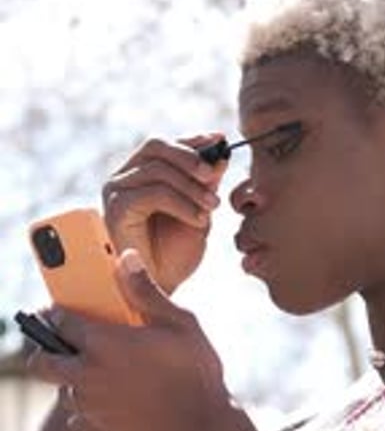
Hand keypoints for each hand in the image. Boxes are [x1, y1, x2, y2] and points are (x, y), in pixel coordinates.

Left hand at [28, 250, 231, 430]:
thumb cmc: (196, 374)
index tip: (63, 311)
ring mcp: (90, 408)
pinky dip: (87, 413)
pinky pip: (77, 421)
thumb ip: (146, 292)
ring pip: (62, 391)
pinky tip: (109, 406)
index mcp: (103, 344)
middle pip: (41, 362)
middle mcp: (87, 376)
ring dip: (73, 382)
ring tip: (99, 375)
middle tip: (67, 345)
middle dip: (48, 350)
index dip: (58, 313)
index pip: (59, 321)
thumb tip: (126, 259)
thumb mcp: (180, 324)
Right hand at [103, 135, 226, 294]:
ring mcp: (116, 192)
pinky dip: (182, 203)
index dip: (193, 141)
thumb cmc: (176, 255)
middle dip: (190, 157)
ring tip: (212, 206)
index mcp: (141, 175)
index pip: (164, 145)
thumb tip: (219, 151)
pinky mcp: (116, 210)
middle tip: (215, 175)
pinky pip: (153, 192)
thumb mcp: (199, 211)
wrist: (162, 289)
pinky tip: (198, 219)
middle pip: (156, 146)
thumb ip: (205, 182)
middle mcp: (124, 179)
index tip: (220, 142)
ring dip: (191, 186)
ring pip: (158, 169)